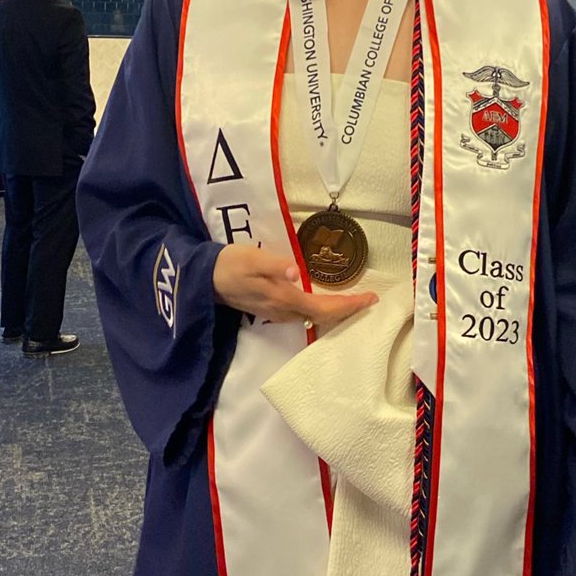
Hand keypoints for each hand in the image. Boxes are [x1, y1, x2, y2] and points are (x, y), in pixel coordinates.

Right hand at [213, 243, 377, 328]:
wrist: (204, 279)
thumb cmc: (230, 264)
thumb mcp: (252, 259)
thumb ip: (276, 266)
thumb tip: (297, 272)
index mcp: (284, 299)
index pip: (325, 308)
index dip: (349, 306)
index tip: (371, 299)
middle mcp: (284, 312)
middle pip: (324, 316)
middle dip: (348, 310)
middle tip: (369, 300)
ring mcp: (278, 313)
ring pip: (314, 317)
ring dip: (336, 311)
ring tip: (354, 301)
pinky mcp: (272, 309)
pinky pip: (305, 314)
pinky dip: (322, 309)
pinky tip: (327, 301)